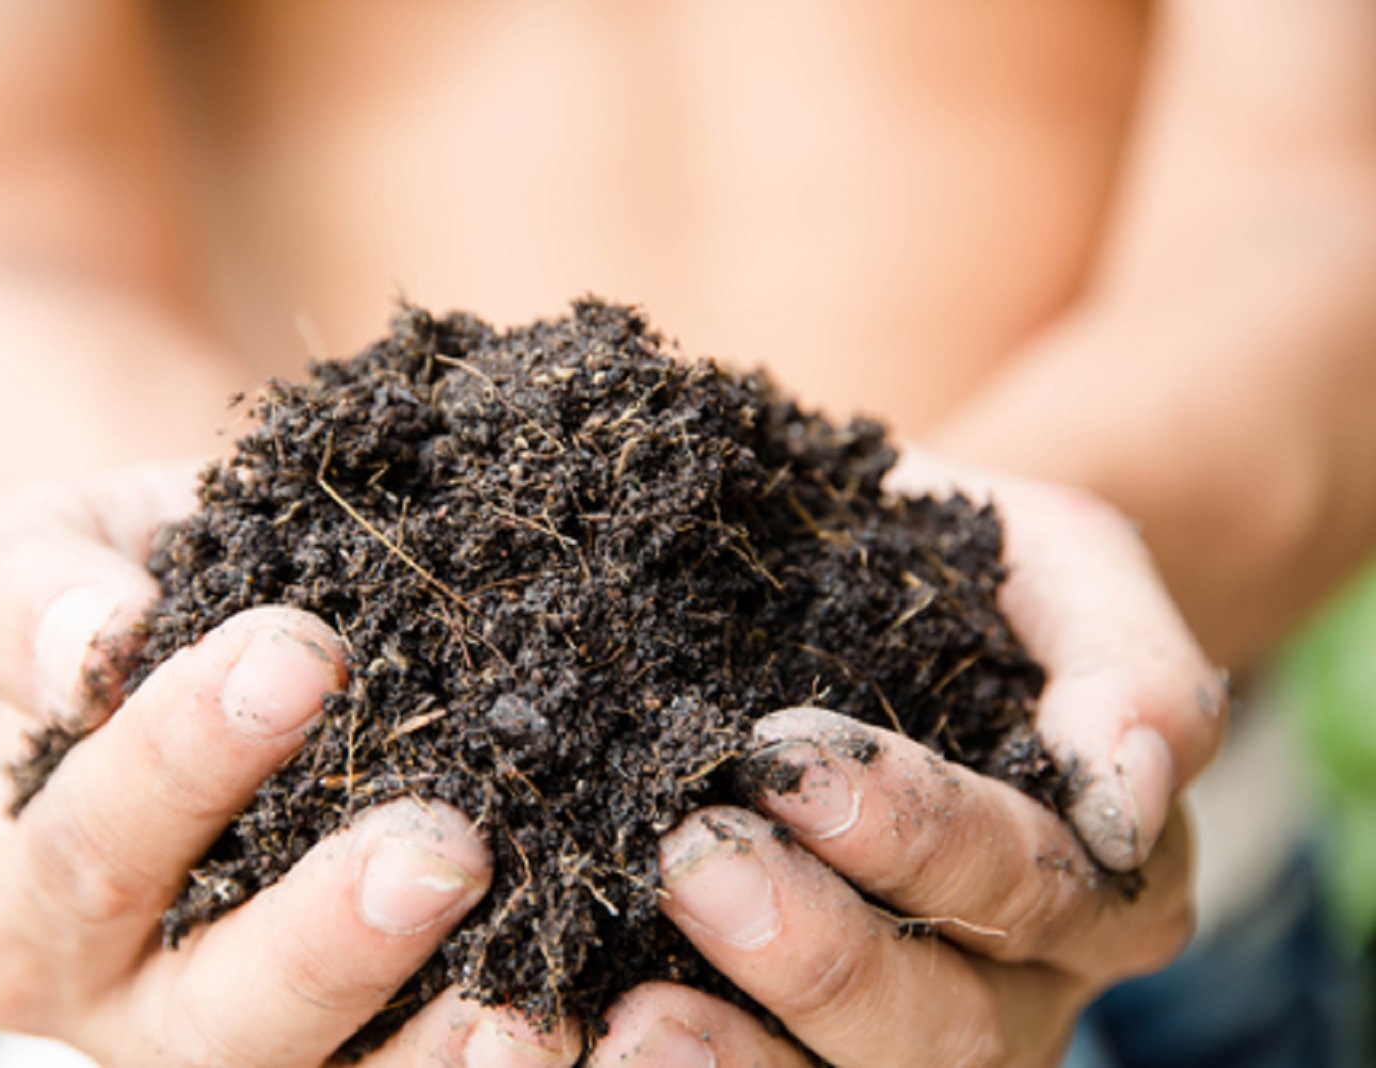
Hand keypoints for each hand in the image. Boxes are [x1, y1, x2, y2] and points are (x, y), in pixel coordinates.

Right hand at [0, 465, 582, 1066]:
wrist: (252, 634)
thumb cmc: (158, 586)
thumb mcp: (67, 555)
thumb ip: (38, 590)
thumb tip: (86, 653)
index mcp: (38, 904)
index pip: (93, 846)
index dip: (183, 758)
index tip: (297, 652)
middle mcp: (142, 1011)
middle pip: (219, 1011)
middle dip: (331, 937)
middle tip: (443, 849)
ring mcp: (272, 1051)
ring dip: (442, 1050)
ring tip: (536, 997)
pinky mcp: (377, 1059)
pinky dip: (510, 1059)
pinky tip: (591, 1019)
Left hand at [586, 454, 1227, 1067]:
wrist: (841, 576)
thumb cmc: (952, 568)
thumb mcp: (1055, 561)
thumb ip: (1125, 661)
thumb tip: (1126, 791)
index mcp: (1103, 873)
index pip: (1040, 885)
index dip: (923, 835)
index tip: (786, 756)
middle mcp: (1022, 981)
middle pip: (956, 1026)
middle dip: (824, 954)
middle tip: (695, 858)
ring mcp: (910, 1028)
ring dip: (748, 1054)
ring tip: (638, 1013)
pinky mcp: (801, 1037)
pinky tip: (619, 1036)